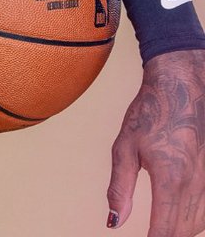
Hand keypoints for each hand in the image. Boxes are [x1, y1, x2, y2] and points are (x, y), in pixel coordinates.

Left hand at [107, 49, 204, 235]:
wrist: (183, 87)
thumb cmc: (151, 113)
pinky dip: (194, 220)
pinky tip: (180, 217)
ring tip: (160, 227)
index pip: (165, 232)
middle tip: (147, 236)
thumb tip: (114, 222)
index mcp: (171, 179)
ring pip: (199, 225)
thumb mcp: (125, 147)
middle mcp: (196, 184)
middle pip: (183, 233)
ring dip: (180, 231)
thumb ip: (120, 188)